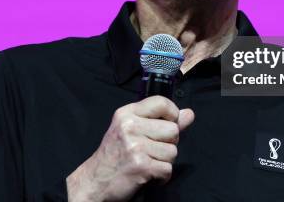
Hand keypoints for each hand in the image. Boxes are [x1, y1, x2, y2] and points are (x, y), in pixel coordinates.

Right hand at [66, 95, 194, 201]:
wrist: (94, 181)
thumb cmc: (115, 155)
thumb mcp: (132, 130)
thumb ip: (162, 120)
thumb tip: (189, 113)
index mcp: (127, 113)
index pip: (162, 102)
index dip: (173, 114)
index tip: (167, 124)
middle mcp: (130, 126)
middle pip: (173, 130)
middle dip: (168, 144)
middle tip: (150, 150)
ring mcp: (135, 146)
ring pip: (172, 151)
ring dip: (164, 162)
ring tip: (147, 162)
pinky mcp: (140, 166)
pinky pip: (168, 169)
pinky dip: (161, 176)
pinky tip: (148, 174)